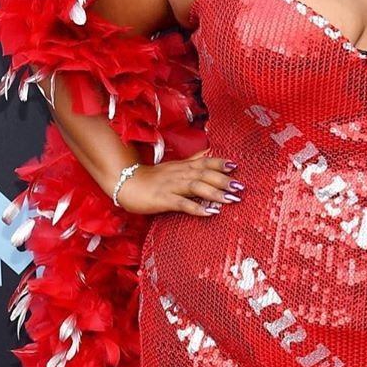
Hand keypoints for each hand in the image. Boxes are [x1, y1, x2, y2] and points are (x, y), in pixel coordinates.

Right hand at [114, 148, 243, 216]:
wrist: (125, 184)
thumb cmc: (152, 178)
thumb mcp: (173, 167)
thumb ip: (191, 162)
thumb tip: (209, 153)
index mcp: (182, 166)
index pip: (204, 162)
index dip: (219, 164)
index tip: (236, 166)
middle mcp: (179, 174)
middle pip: (204, 174)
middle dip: (223, 180)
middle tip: (240, 187)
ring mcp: (171, 186)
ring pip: (196, 187)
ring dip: (215, 193)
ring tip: (231, 199)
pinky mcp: (163, 200)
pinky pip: (182, 204)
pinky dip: (197, 208)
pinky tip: (210, 212)